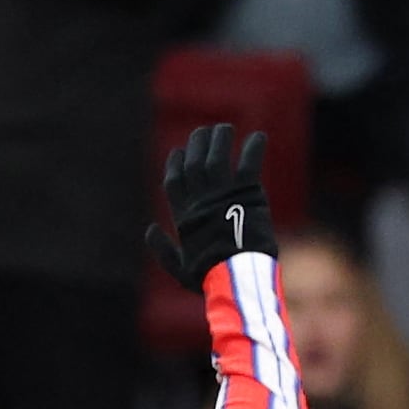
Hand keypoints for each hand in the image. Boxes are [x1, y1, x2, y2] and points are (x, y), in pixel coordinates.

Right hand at [146, 122, 273, 291]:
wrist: (236, 279)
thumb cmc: (209, 277)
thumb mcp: (180, 269)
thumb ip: (163, 250)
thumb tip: (150, 229)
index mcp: (183, 215)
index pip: (174, 179)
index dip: (176, 163)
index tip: (181, 152)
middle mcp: (200, 200)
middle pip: (194, 162)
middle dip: (196, 143)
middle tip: (204, 133)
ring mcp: (222, 195)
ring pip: (216, 157)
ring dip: (219, 139)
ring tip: (223, 129)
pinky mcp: (247, 194)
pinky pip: (248, 164)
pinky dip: (253, 148)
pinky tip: (258, 137)